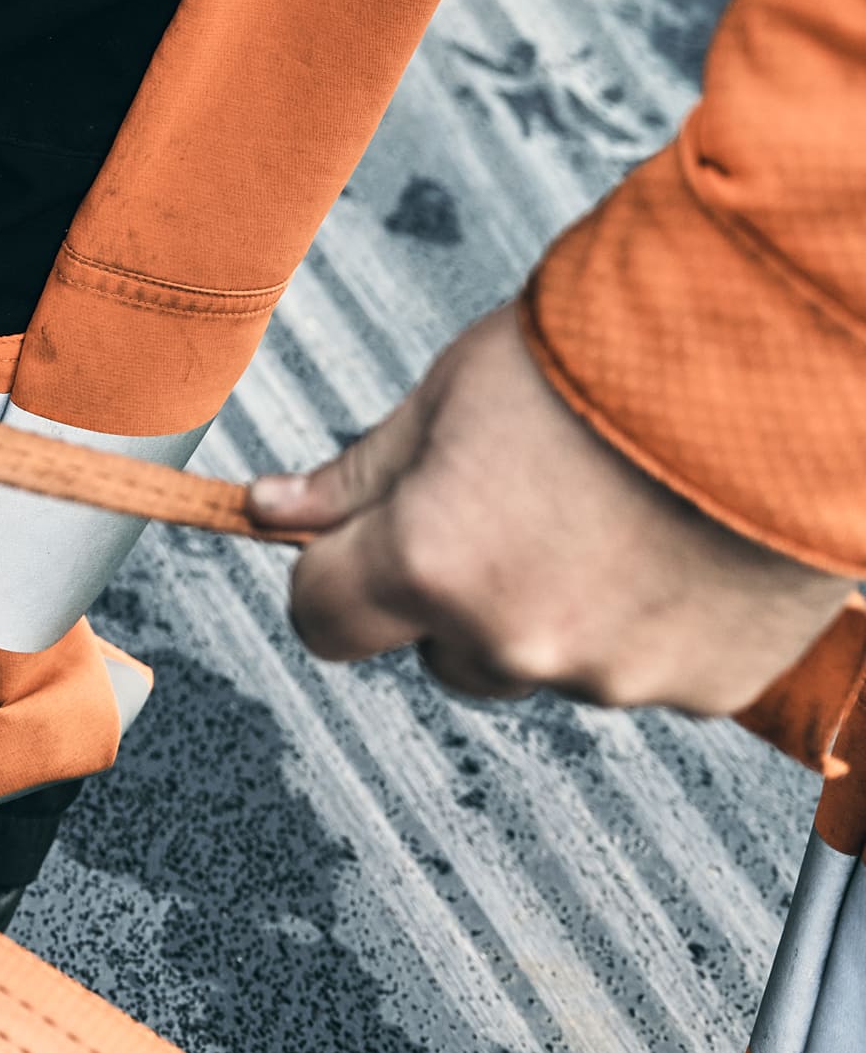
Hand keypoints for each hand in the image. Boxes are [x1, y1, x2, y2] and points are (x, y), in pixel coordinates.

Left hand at [254, 303, 850, 711]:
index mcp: (431, 564)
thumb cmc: (609, 363)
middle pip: (440, 648)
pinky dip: (642, 623)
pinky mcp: (706, 689)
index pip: (325, 620)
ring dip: (552, 608)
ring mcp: (617, 676)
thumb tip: (275, 511)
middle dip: (452, 591)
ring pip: (543, 659)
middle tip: (510, 503)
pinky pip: (639, 669)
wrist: (777, 376)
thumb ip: (363, 474)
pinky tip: (670, 543)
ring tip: (605, 510)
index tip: (350, 548)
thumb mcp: (451, 394)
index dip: (331, 579)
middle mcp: (516, 640)